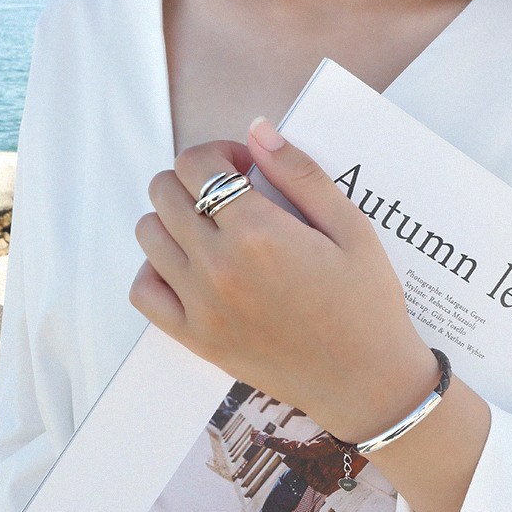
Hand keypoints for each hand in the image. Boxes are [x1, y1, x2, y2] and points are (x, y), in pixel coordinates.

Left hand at [129, 117, 438, 442]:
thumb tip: (257, 129)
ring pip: (148, 234)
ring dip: (173, 218)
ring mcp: (201, 307)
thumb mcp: (352, 228)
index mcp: (258, 233)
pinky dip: (155, 268)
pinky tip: (188, 267)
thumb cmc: (367, 303)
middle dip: (194, 179)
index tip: (246, 167)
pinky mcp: (197, 339)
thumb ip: (301, 174)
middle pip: (165, 192)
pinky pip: (143, 291)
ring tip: (211, 229)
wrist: (366, 381)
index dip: (219, 152)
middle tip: (231, 195)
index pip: (197, 164)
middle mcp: (218, 267)